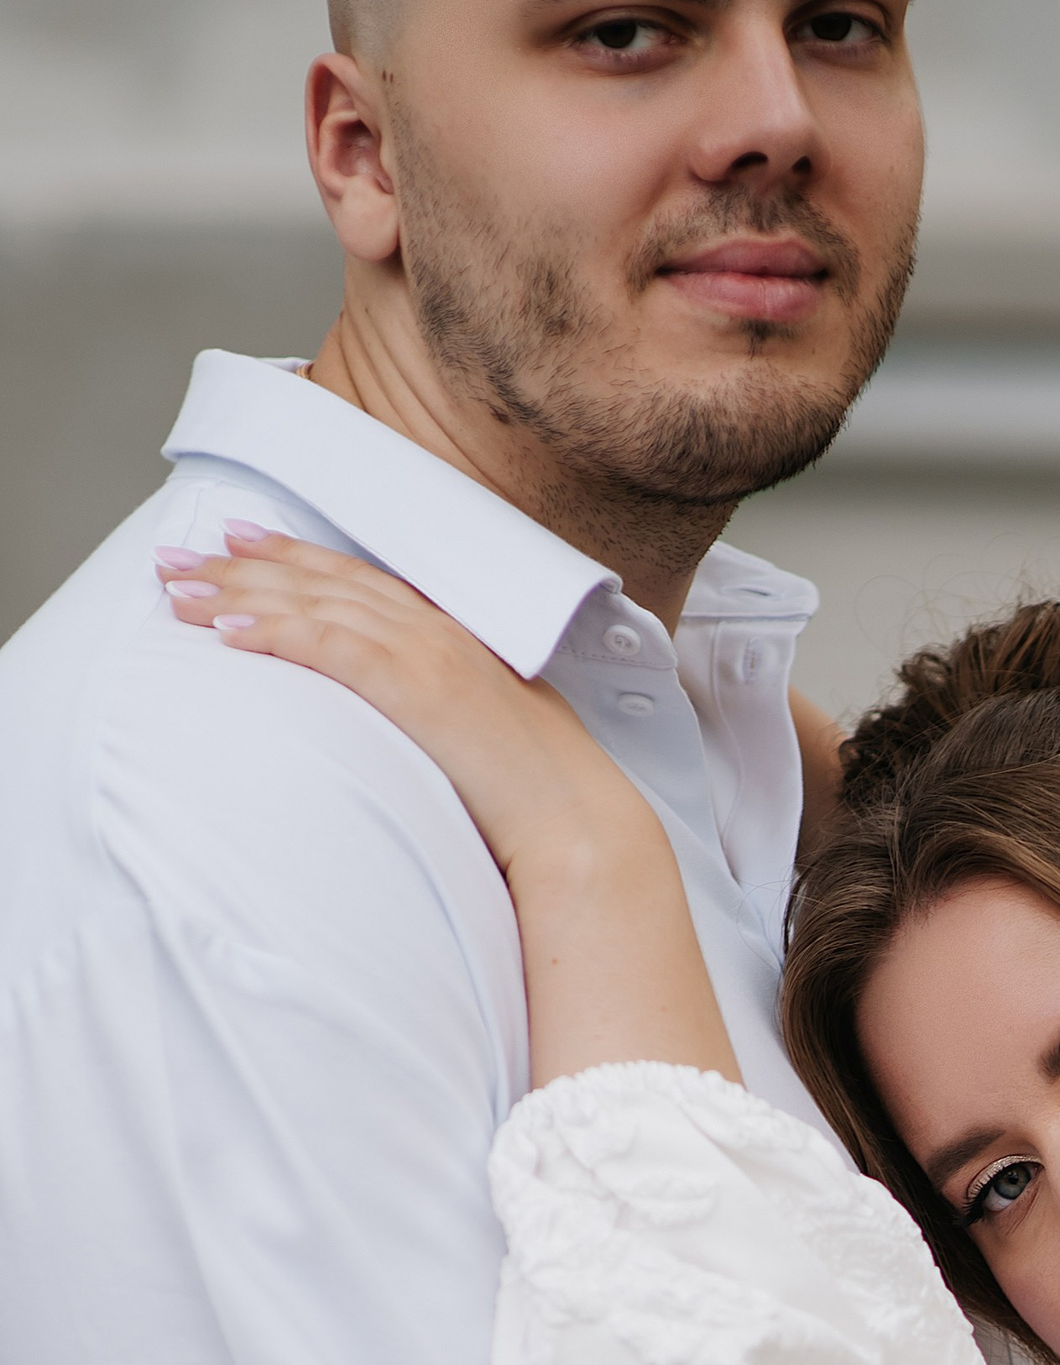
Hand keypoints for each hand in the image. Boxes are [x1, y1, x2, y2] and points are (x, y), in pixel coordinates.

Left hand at [155, 526, 646, 886]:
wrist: (579, 825)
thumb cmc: (537, 796)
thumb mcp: (484, 732)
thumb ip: (440, 707)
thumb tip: (404, 718)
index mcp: (454, 636)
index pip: (357, 579)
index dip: (292, 554)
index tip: (238, 540)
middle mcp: (436, 631)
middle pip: (322, 581)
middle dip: (242, 564)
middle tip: (176, 556)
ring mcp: (428, 654)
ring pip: (315, 604)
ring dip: (239, 593)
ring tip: (178, 591)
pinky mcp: (418, 688)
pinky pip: (331, 647)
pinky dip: (277, 631)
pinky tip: (228, 632)